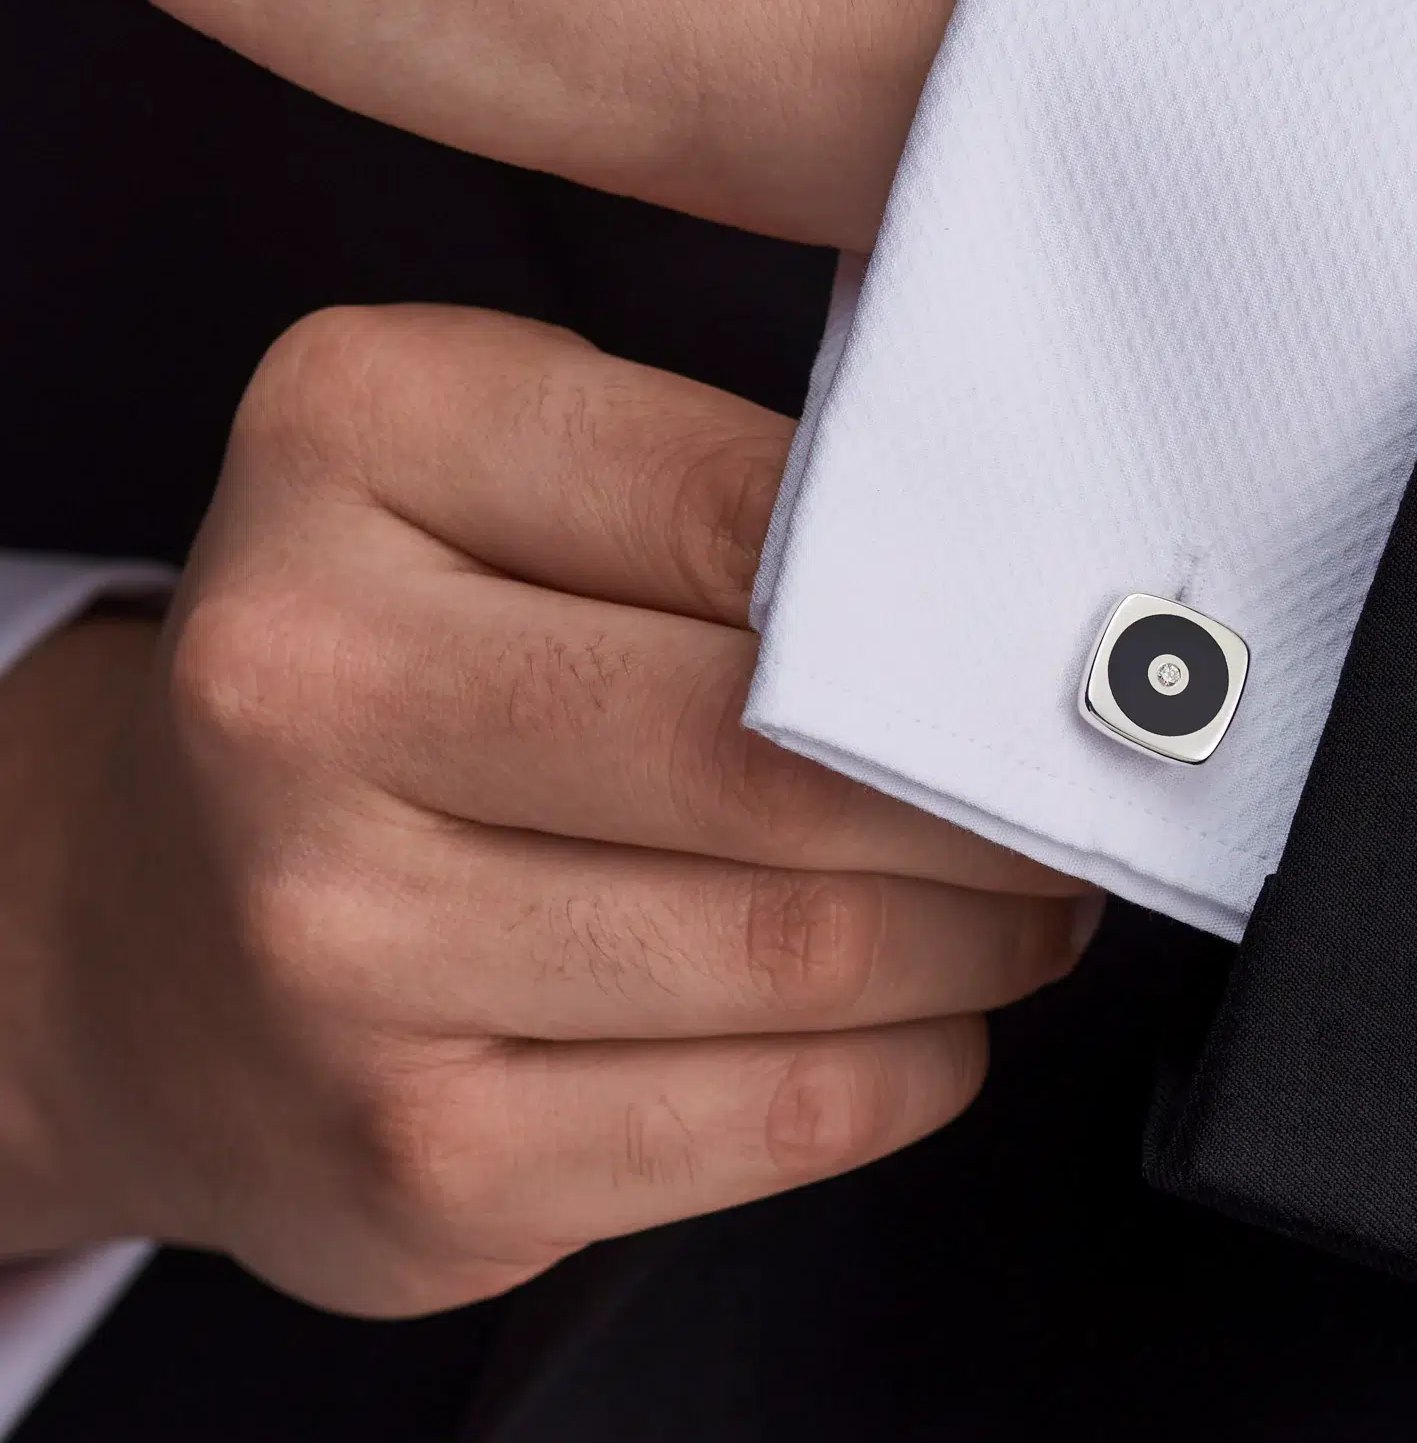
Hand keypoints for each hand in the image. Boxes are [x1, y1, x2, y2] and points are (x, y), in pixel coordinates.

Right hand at [0, 306, 1094, 1313]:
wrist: (154, 929)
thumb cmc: (388, 660)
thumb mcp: (500, 472)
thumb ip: (713, 482)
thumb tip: (1007, 578)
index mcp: (347, 440)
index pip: (744, 508)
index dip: (952, 580)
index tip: (1074, 617)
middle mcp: (302, 682)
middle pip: (775, 748)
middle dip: (993, 782)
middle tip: (1087, 772)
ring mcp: (338, 941)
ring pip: (801, 947)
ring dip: (984, 930)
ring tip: (1035, 890)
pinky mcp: (414, 1151)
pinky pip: (771, 1117)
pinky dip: (914, 1062)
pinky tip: (934, 1008)